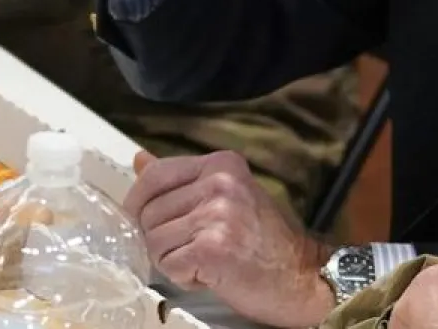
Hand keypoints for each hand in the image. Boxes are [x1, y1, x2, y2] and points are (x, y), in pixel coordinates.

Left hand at [124, 150, 333, 327]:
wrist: (298, 273)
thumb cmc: (261, 238)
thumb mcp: (224, 197)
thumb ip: (182, 180)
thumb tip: (139, 159)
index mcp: (223, 164)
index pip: (156, 175)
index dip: (139, 202)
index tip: (146, 220)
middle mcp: (220, 183)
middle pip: (149, 212)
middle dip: (160, 237)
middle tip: (193, 246)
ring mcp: (217, 214)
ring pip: (153, 241)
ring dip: (171, 259)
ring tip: (204, 259)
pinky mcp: (212, 247)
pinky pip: (168, 265)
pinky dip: (183, 277)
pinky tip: (209, 273)